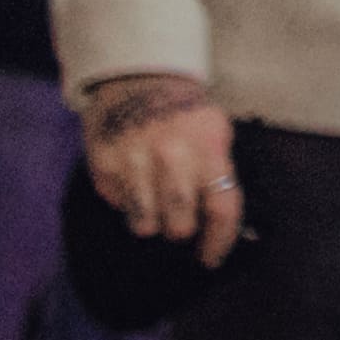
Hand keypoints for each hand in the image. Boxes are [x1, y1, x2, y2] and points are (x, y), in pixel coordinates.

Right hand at [83, 76, 243, 265]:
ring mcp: (135, 161)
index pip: (222, 208)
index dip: (219, 242)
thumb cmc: (184, 113)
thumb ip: (221, 174)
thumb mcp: (215, 132)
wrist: (138, 80)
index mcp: (209, 147)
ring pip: (145, 225)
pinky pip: (117, 207)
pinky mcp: (105, 165)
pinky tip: (133, 183)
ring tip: (154, 204)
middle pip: (180, 225)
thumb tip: (235, 228)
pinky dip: (126, 204)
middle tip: (179, 221)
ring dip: (152, 222)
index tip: (211, 259)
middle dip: (182, 230)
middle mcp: (173, 155)